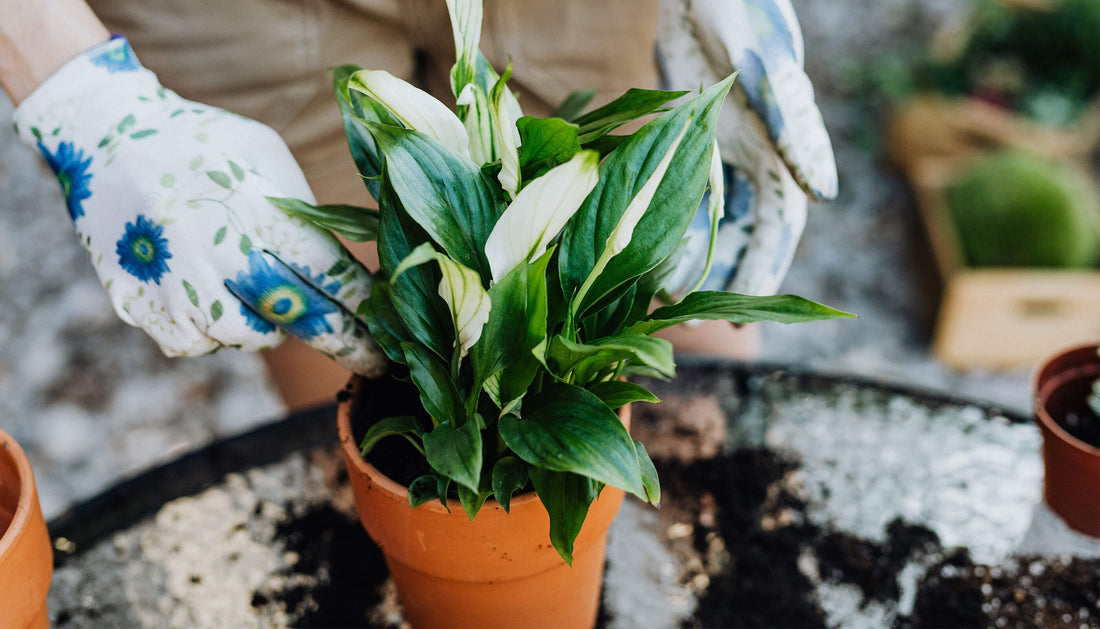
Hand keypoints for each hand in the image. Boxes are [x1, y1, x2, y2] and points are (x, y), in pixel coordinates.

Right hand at [13, 37, 385, 375]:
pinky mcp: (145, 311)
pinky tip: (203, 284)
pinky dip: (214, 326)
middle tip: (379, 364)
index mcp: (259, 214)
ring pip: (253, 338)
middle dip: (348, 346)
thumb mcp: (268, 157)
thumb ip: (308, 216)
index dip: (368, 312)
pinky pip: (202, 344)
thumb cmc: (205, 147)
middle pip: (302, 321)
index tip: (395, 336)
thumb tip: (357, 271)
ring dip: (266, 321)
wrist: (107, 140)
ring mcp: (179, 290)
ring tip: (246, 275)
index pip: (331, 277)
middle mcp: (221, 257)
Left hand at [657, 0, 837, 296]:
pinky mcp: (689, 132)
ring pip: (712, 215)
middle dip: (731, 277)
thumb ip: (791, 123)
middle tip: (708, 325)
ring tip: (668, 296)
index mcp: (780, 144)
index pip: (778, 224)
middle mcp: (755, 151)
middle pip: (747, 230)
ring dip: (694, 254)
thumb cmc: (737, 9)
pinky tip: (648, 247)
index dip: (764, 268)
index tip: (745, 314)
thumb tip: (822, 192)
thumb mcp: (763, 63)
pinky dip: (669, 219)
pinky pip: (682, 188)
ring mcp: (721, 143)